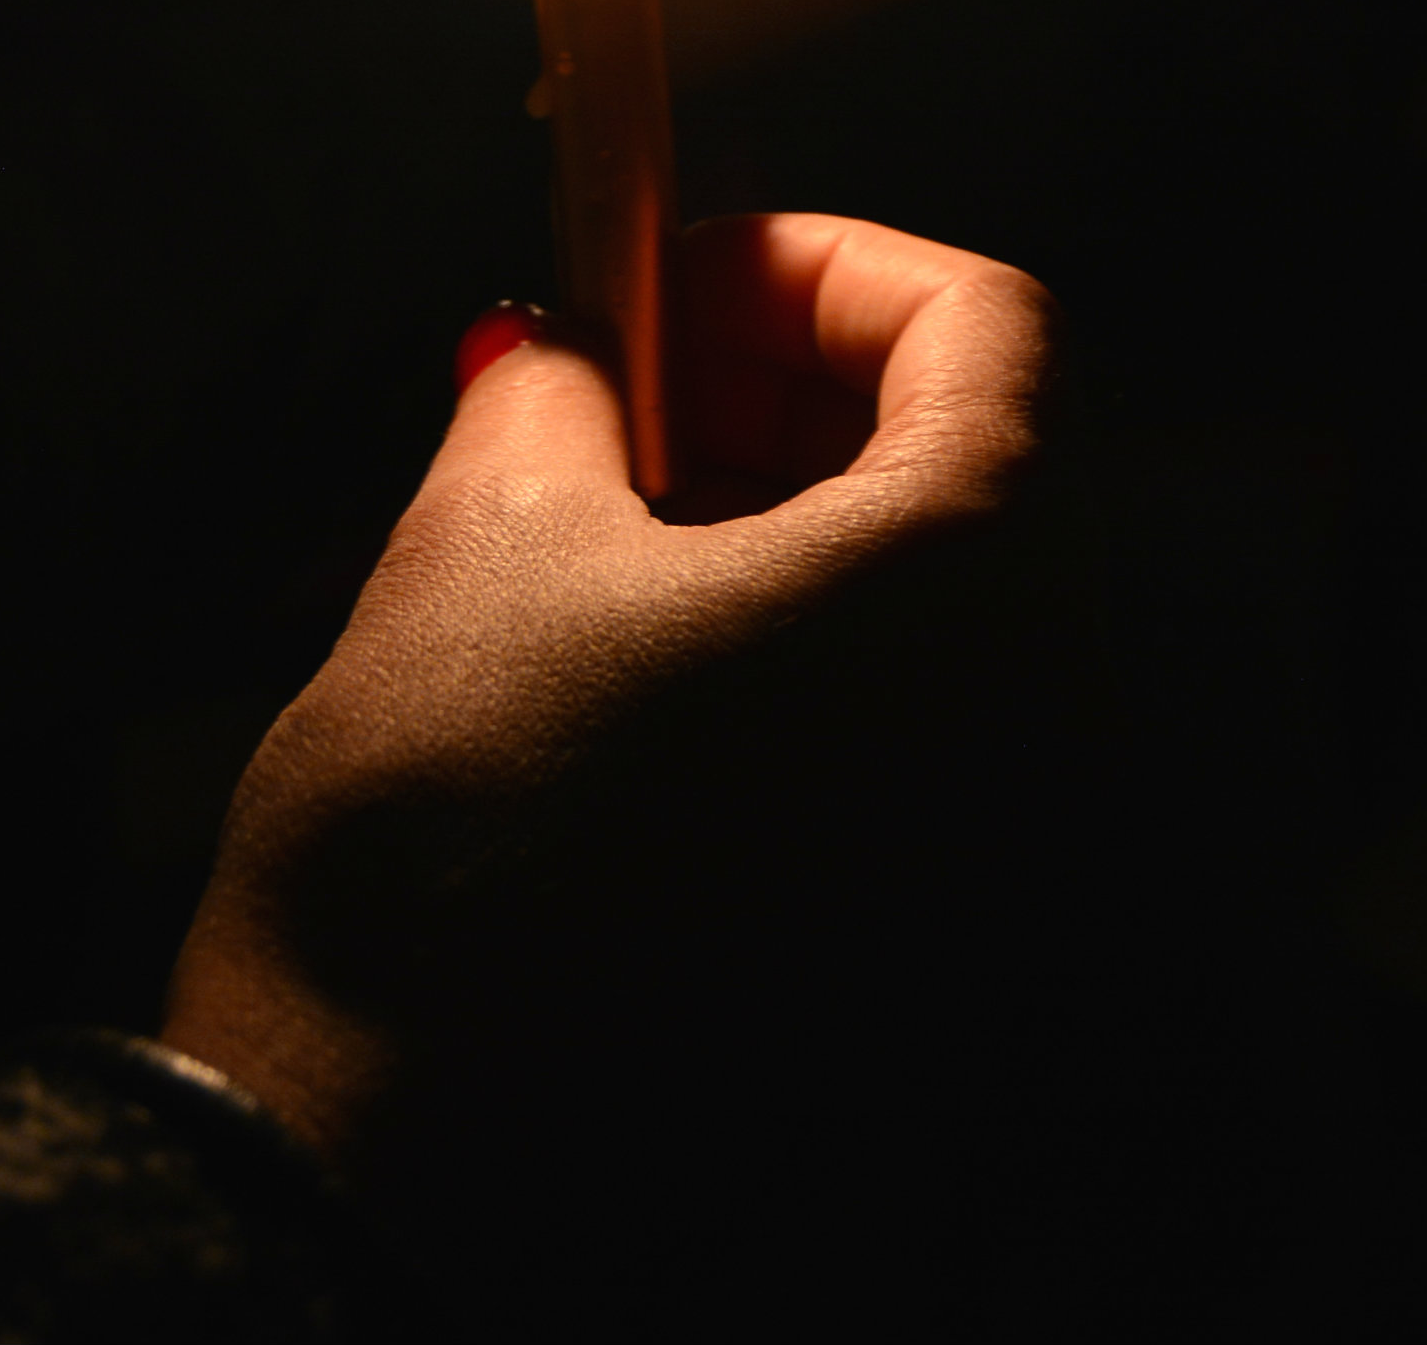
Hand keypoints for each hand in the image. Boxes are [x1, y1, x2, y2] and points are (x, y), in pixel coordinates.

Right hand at [155, 214, 1048, 1178]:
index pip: (989, 325)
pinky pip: (922, 745)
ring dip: (801, 526)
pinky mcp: (943, 954)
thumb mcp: (489, 536)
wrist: (382, 1160)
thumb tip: (571, 354)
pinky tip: (652, 667)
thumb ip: (565, 396)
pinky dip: (816, 664)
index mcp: (977, 580)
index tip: (677, 280)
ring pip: (949, 609)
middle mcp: (1045, 715)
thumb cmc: (447, 838)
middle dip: (803, 394)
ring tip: (616, 525)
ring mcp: (1010, 851)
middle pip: (983, 467)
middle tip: (632, 389)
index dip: (821, 267)